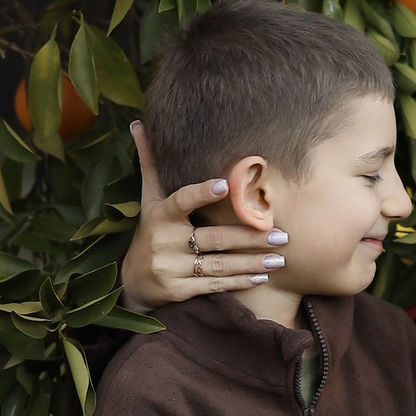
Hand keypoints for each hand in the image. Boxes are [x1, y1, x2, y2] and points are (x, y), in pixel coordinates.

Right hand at [118, 122, 284, 311]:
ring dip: (252, 262)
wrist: (133, 281)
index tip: (226, 185)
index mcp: (160, 215)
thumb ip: (150, 164)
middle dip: (249, 237)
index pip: (182, 201)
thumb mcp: (148, 200)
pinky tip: (263, 277)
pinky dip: (239, 282)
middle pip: (213, 238)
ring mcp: (171, 268)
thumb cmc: (151, 231)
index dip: (202, 193)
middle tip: (281, 234)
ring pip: (218, 264)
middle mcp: (164, 242)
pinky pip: (214, 285)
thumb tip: (138, 123)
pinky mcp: (178, 291)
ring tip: (280, 258)